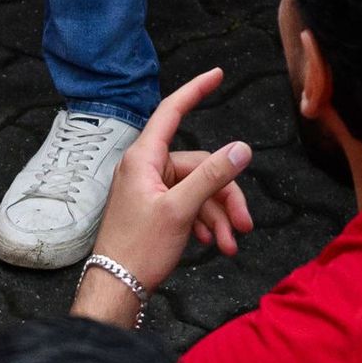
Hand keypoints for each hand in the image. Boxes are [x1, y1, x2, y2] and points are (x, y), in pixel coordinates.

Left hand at [80, 68, 254, 303]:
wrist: (116, 288)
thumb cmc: (138, 249)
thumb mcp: (181, 210)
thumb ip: (212, 176)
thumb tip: (241, 148)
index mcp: (144, 158)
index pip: (172, 111)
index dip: (196, 90)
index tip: (217, 74)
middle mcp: (145, 168)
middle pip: (198, 165)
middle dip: (225, 194)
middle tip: (245, 224)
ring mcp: (149, 189)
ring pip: (197, 189)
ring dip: (218, 215)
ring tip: (230, 244)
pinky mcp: (154, 209)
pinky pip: (187, 204)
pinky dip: (204, 221)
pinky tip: (214, 242)